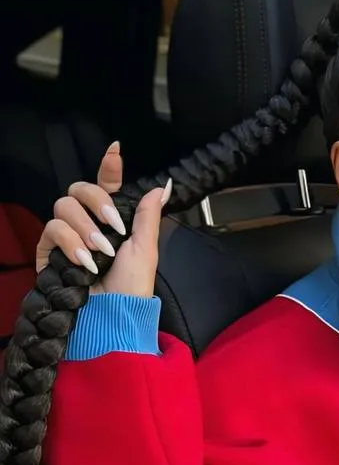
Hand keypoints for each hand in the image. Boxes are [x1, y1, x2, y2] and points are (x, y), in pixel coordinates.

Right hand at [36, 142, 171, 296]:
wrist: (113, 313)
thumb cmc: (131, 286)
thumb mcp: (146, 249)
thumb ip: (149, 215)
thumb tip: (163, 186)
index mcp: (112, 219)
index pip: (106, 186)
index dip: (108, 167)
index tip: (115, 151)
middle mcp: (87, 222)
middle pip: (79, 188)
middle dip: (97, 201)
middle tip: (114, 225)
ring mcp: (67, 234)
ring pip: (63, 206)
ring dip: (86, 228)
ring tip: (101, 253)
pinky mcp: (49, 250)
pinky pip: (52, 229)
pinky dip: (71, 243)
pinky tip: (85, 262)